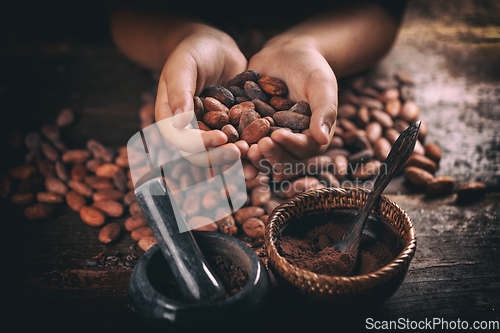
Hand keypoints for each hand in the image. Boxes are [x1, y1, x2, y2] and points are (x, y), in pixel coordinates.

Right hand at [155, 26, 248, 168]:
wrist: (217, 47)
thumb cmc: (194, 51)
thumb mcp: (184, 66)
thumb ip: (180, 92)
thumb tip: (178, 123)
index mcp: (170, 119)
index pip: (182, 140)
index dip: (200, 144)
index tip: (221, 138)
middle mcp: (189, 131)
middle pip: (201, 154)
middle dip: (221, 156)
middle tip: (241, 152)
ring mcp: (210, 132)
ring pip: (220, 153)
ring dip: (236, 157)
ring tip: (254, 152)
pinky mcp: (229, 130)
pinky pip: (237, 143)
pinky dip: (249, 147)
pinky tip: (264, 146)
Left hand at [246, 35, 337, 178]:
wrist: (286, 53)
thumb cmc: (310, 66)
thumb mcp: (321, 84)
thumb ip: (324, 110)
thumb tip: (323, 139)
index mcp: (311, 136)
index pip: (303, 149)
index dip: (290, 145)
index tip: (277, 136)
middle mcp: (289, 143)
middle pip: (281, 158)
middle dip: (268, 155)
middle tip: (255, 148)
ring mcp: (268, 138)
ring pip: (260, 155)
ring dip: (250, 157)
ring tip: (240, 149)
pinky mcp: (250, 130)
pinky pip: (242, 141)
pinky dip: (233, 144)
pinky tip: (221, 142)